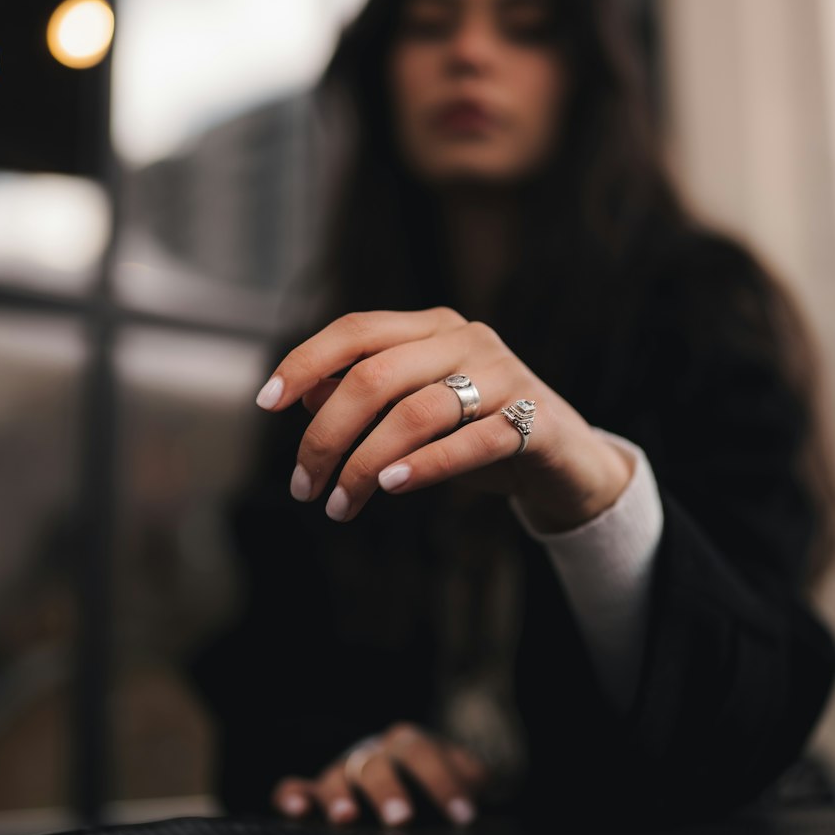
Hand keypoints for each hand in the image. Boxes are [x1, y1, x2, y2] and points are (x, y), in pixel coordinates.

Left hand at [255, 307, 632, 533]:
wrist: (568, 464)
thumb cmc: (478, 436)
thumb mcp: (415, 415)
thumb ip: (365, 398)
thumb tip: (304, 395)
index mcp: (433, 327)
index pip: (356, 330)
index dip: (306, 361)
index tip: (267, 402)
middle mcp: (468, 339)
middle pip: (375, 375)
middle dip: (327, 435)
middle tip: (304, 488)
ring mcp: (505, 376)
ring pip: (416, 412)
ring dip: (366, 465)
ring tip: (341, 506)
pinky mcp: (535, 419)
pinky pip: (471, 441)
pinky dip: (425, 465)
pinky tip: (392, 488)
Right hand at [271, 721, 490, 826]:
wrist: (400, 780)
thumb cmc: (431, 785)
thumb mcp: (456, 777)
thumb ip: (470, 778)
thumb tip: (477, 786)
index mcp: (407, 743)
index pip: (423, 754)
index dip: (444, 783)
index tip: (463, 817)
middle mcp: (370, 752)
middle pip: (377, 764)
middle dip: (389, 791)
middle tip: (402, 820)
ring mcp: (340, 771)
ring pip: (335, 778)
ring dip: (339, 796)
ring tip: (346, 818)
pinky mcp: (312, 791)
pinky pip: (293, 790)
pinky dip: (292, 798)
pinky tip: (299, 813)